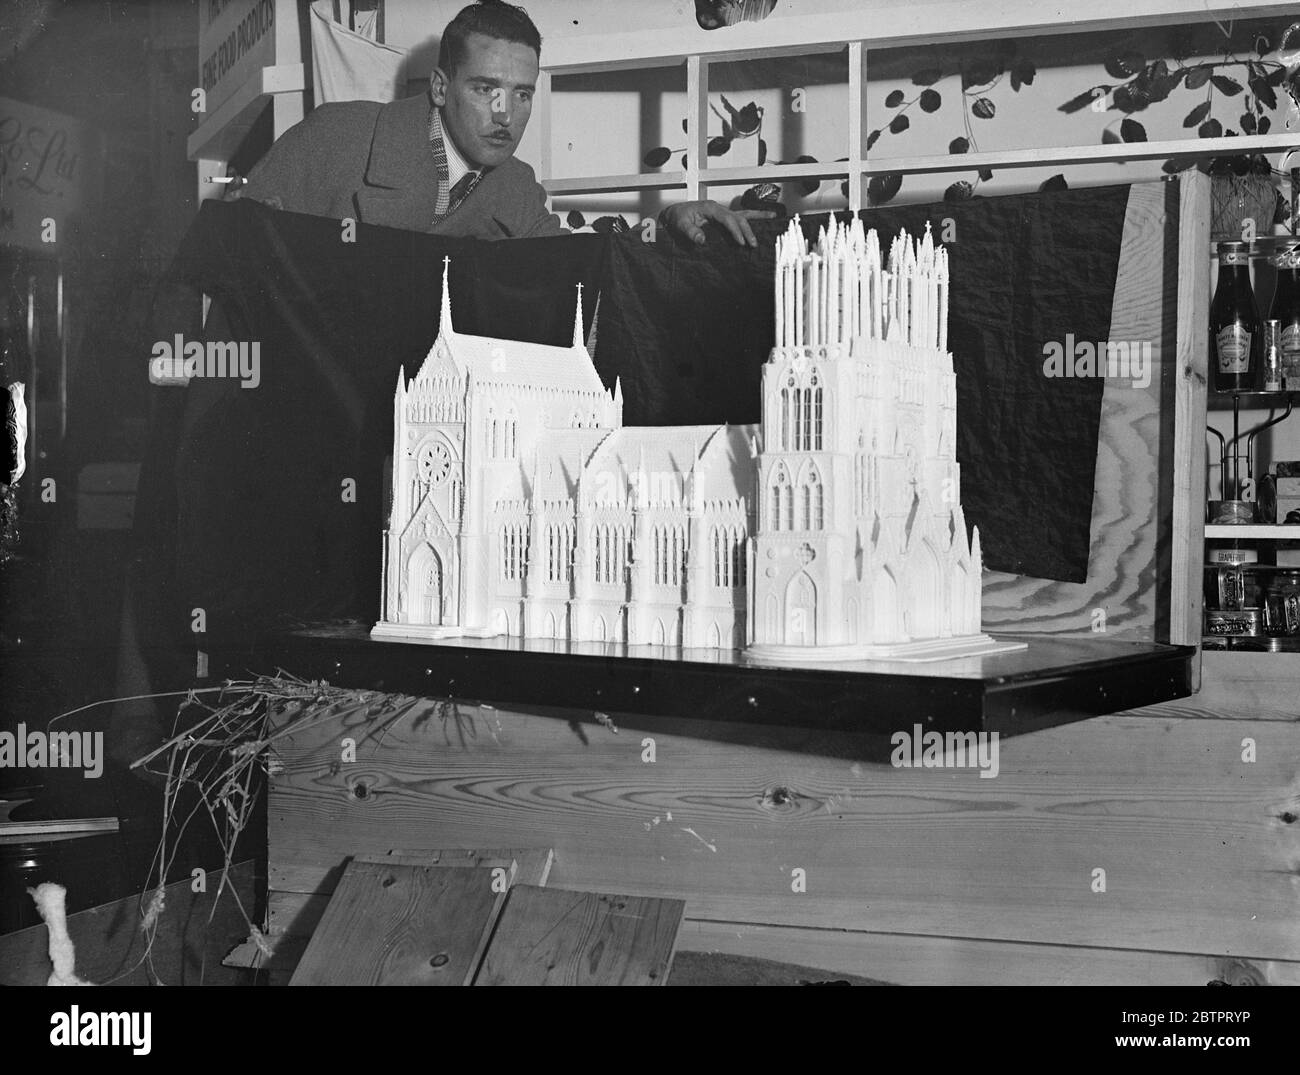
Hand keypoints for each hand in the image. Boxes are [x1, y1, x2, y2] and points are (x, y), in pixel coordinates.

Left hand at [661, 200, 776, 246]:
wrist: (672, 216)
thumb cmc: (676, 218)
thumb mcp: (679, 225)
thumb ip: (690, 232)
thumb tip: (701, 239)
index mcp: (710, 208)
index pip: (727, 218)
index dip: (735, 230)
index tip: (741, 242)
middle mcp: (718, 209)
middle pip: (738, 217)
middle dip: (747, 230)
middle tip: (753, 244)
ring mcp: (722, 213)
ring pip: (743, 214)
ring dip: (757, 218)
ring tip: (774, 217)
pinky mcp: (722, 220)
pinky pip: (739, 218)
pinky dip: (752, 219)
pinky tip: (764, 220)